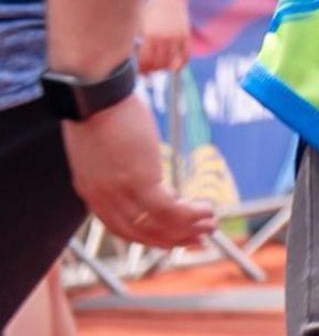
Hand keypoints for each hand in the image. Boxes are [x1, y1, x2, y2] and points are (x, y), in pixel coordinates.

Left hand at [64, 93, 210, 249]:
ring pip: (158, 225)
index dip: (150, 237)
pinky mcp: (140, 182)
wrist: (93, 96)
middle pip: (140, 233)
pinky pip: (170, 209)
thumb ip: (115, 168)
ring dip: (188, 229)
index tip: (171, 236)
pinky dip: (192, 214)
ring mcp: (121, 192)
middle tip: (197, 239)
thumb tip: (138, 172)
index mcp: (91, 193)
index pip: (121, 227)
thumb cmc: (98, 112)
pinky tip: (207, 209)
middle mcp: (103, 199)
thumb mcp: (100, 150)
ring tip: (210, 225)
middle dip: (172, 240)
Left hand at [138, 0, 193, 73]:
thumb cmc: (150, 10)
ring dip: (164, 68)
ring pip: (171, 62)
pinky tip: (174, 67)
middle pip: (158, 64)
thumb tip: (134, 61)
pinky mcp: (186, 36)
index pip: (145, 60)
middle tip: (148, 73)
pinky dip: (180, 64)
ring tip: (158, 69)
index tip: (139, 72)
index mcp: (149, 35)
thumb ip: (137, 42)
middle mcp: (164, 37)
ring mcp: (176, 37)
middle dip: (152, 71)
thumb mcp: (140, 24)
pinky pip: (185, 56)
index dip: (142, 69)